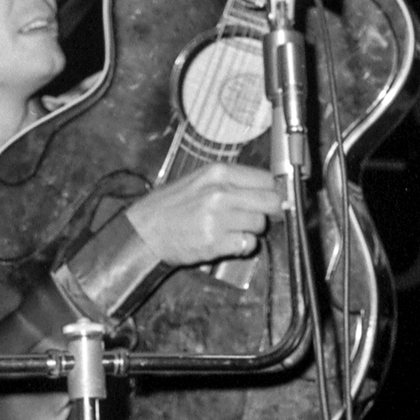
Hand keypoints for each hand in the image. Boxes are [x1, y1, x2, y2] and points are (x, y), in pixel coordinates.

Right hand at [124, 164, 283, 267]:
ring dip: (252, 230)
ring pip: (260, 224)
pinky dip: (243, 246)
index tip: (275, 198)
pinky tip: (228, 242)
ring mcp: (219, 218)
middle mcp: (220, 192)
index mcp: (218, 172)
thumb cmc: (169, 207)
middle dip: (270, 211)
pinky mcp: (216, 242)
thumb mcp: (198, 180)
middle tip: (262, 216)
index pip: (266, 178)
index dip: (275, 190)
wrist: (144, 231)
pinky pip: (248, 244)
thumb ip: (230, 182)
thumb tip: (264, 188)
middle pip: (271, 200)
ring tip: (234, 229)